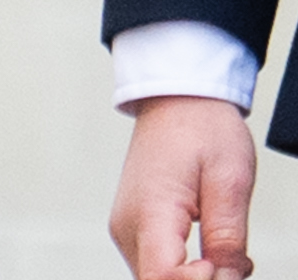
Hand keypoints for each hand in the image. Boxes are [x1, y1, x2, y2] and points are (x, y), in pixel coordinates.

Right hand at [110, 96, 255, 277]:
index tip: (226, 265)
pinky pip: (157, 268)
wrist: (176, 99)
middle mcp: (128, 224)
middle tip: (234, 262)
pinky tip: (211, 254)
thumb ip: (227, 239)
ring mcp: (126, 227)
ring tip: (226, 254)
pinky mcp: (133, 228)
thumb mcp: (230, 180)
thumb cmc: (202, 128)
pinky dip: (186, 273)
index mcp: (150, 209)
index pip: (163, 278)